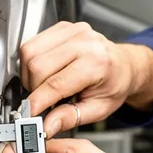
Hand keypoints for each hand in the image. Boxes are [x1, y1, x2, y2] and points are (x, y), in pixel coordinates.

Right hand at [19, 21, 152, 137]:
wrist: (124, 66)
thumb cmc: (114, 85)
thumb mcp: (98, 109)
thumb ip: (70, 118)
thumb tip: (47, 126)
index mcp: (97, 63)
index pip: (55, 84)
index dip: (36, 102)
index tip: (28, 115)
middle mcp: (85, 42)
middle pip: (37, 66)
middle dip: (32, 88)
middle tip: (42, 100)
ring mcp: (73, 31)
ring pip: (30, 52)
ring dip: (29, 74)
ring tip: (44, 85)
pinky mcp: (63, 26)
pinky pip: (33, 42)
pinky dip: (31, 60)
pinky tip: (45, 70)